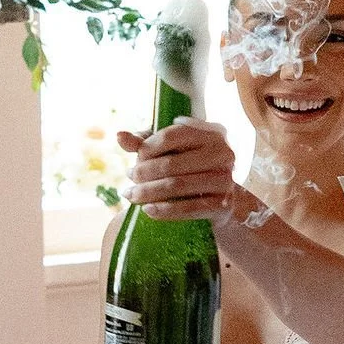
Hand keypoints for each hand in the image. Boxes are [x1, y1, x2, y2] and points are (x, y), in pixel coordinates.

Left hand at [118, 119, 237, 221]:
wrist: (223, 196)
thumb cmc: (192, 166)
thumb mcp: (172, 150)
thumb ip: (145, 143)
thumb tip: (119, 136)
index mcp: (209, 133)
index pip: (171, 136)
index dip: (148, 148)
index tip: (135, 159)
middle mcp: (222, 153)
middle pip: (171, 163)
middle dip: (143, 173)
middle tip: (129, 180)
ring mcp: (224, 179)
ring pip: (177, 186)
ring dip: (149, 192)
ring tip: (132, 196)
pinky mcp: (222, 204)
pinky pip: (188, 208)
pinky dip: (164, 210)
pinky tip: (148, 210)